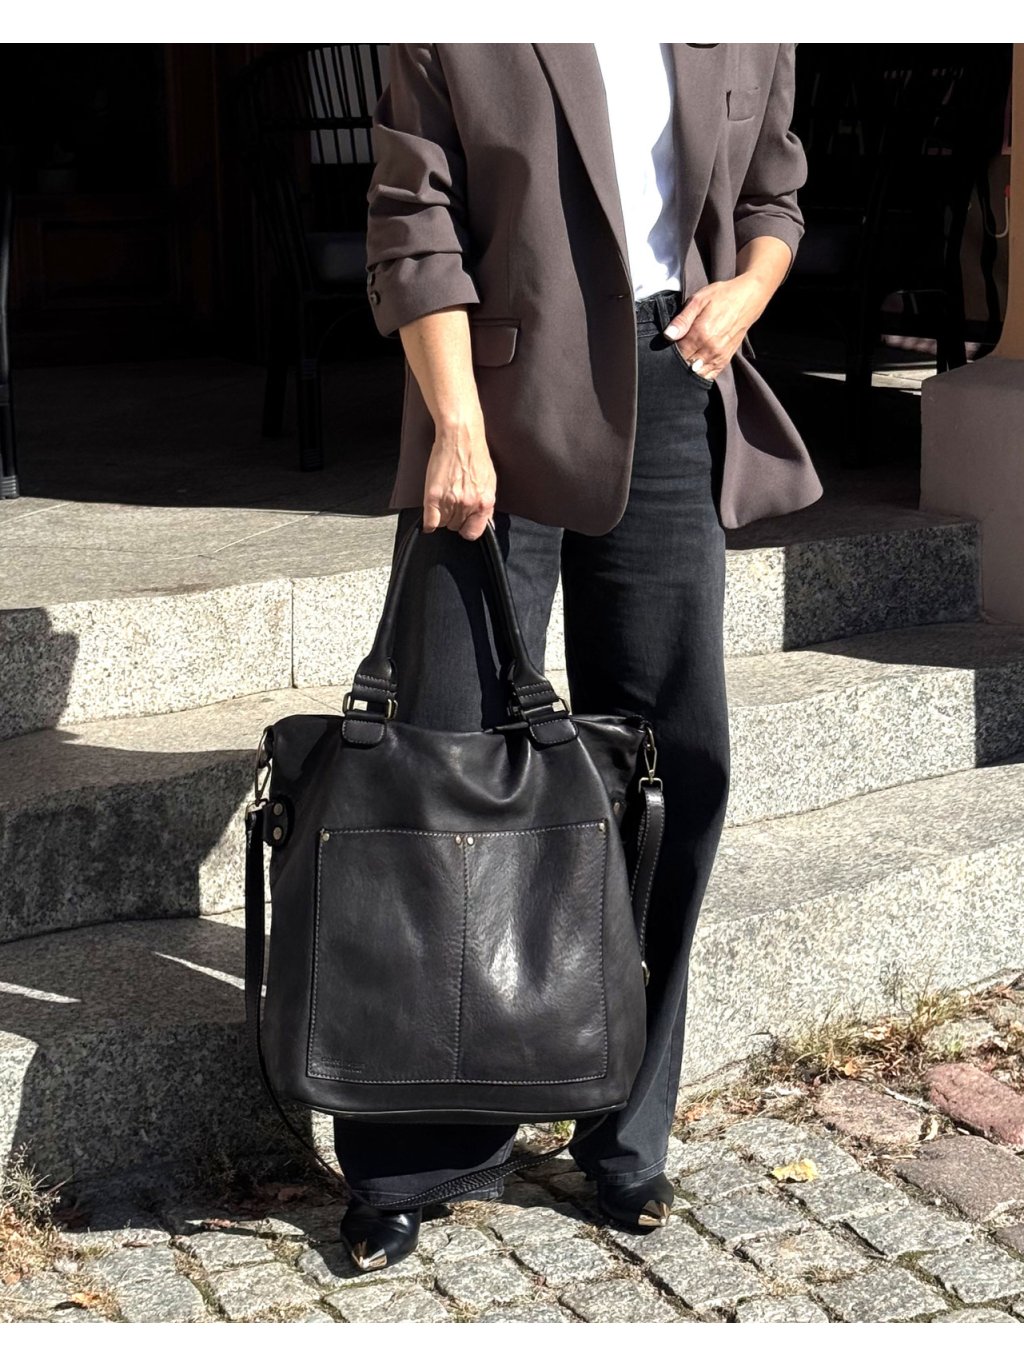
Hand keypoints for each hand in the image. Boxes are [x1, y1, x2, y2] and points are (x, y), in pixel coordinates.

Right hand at [422, 412, 496, 539]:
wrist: (461, 436)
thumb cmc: (475, 454)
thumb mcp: (490, 482)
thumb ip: (487, 504)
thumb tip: (485, 521)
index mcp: (484, 502)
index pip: (474, 532)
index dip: (467, 528)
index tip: (464, 524)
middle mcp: (468, 504)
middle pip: (456, 527)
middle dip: (454, 518)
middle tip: (452, 504)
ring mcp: (450, 501)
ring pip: (443, 524)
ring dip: (441, 516)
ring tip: (443, 500)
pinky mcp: (434, 495)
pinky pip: (430, 521)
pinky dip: (428, 522)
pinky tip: (431, 513)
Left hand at [662, 273, 773, 380]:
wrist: (748, 299)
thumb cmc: (721, 296)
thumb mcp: (698, 300)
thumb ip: (682, 319)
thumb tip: (668, 335)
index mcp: (701, 334)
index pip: (677, 353)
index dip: (669, 352)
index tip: (665, 347)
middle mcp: (711, 348)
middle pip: (686, 365)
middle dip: (677, 362)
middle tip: (673, 354)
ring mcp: (719, 355)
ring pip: (697, 372)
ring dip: (688, 370)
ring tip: (684, 360)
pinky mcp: (726, 359)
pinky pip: (710, 374)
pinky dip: (701, 374)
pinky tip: (695, 368)